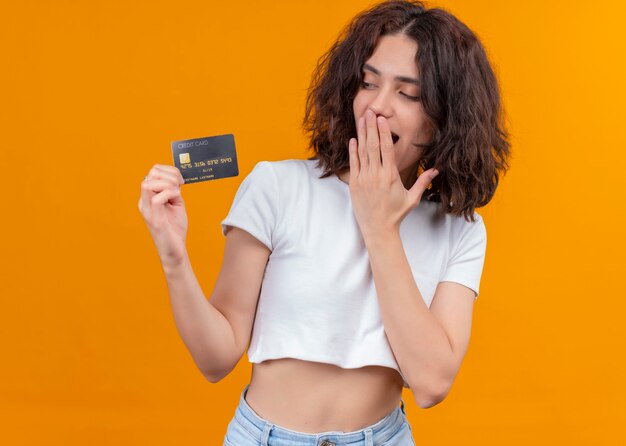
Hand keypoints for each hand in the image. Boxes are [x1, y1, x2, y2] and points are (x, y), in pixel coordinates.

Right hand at [138, 164, 188, 266]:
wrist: (175, 251)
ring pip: (149, 183)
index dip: (169, 171)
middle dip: (170, 175)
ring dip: (169, 184)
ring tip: (178, 194)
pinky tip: (176, 200)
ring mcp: (147, 210)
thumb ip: (173, 191)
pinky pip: (157, 198)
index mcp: (148, 198)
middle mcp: (144, 202)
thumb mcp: (176, 204)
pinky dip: (170, 194)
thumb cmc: (175, 229)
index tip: (181, 181)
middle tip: (180, 186)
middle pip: (151, 174)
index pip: (153, 172)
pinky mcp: (154, 219)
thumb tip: (175, 178)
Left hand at [348, 110, 438, 238]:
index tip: (382, 119)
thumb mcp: (412, 198)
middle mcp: (376, 175)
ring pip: (362, 152)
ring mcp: (363, 179)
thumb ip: (423, 182)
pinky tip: (354, 139)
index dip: (384, 132)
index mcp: (391, 176)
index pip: (387, 148)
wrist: (378, 229)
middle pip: (373, 145)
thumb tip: (436, 169)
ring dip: (362, 134)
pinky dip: (353, 150)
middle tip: (370, 111)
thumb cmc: (396, 214)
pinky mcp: (354, 184)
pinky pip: (353, 163)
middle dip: (371, 127)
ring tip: (362, 119)